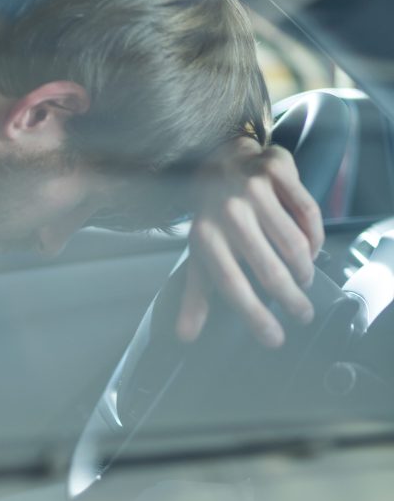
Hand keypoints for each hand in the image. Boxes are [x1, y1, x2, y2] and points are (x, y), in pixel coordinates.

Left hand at [177, 136, 323, 347]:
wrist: (221, 160)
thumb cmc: (213, 219)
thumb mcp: (200, 255)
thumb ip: (195, 296)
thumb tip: (185, 336)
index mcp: (205, 238)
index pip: (231, 285)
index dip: (254, 315)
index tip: (274, 340)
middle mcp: (228, 214)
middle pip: (268, 270)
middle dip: (290, 301)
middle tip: (302, 316)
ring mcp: (253, 190)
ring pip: (294, 244)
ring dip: (304, 270)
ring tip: (303, 281)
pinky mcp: (277, 171)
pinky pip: (308, 213)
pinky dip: (314, 237)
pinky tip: (311, 250)